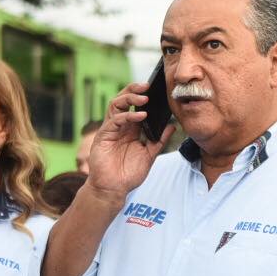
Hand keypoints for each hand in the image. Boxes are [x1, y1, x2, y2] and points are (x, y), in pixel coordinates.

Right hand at [89, 82, 175, 200]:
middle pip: (123, 100)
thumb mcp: (149, 155)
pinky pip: (114, 121)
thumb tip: (172, 126)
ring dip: (129, 98)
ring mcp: (110, 130)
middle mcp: (119, 126)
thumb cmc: (128, 174)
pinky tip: (141, 116)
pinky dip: (128, 116)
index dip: (142, 95)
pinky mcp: (103, 137)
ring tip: (144, 98)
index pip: (134, 106)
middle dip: (134, 90)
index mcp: (129, 129)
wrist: (114, 189)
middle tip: (147, 86)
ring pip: (115, 105)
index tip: (156, 89)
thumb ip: (159, 140)